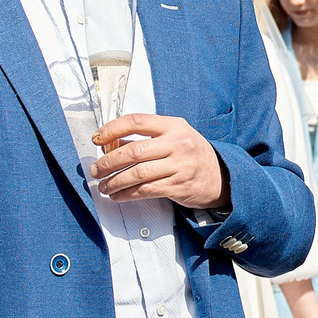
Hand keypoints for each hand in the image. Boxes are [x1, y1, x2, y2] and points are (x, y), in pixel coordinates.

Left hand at [90, 114, 229, 209]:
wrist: (221, 177)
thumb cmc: (192, 154)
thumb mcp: (174, 137)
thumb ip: (145, 139)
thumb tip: (110, 145)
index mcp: (173, 126)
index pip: (136, 121)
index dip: (112, 129)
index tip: (97, 138)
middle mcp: (177, 143)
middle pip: (134, 151)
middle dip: (108, 162)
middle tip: (96, 169)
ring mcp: (180, 165)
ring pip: (137, 173)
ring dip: (114, 182)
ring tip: (104, 186)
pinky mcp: (178, 186)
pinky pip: (146, 190)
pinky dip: (127, 194)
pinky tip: (118, 195)